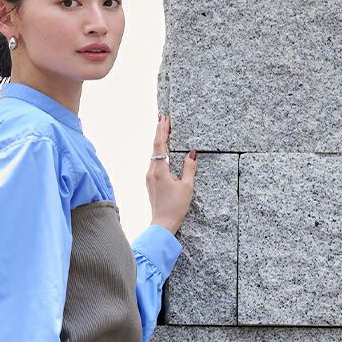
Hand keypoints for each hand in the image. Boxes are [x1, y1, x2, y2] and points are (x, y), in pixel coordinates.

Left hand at [147, 114, 197, 234]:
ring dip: (159, 143)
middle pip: (155, 148)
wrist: (162, 224)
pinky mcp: (151, 183)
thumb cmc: (175, 207)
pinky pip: (155, 163)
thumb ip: (189, 168)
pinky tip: (163, 151)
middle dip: (159, 132)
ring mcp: (149, 178)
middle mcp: (151, 172)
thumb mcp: (187, 186)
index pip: (159, 145)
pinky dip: (159, 153)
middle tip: (163, 118)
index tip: (164, 118)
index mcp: (159, 171)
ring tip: (164, 131)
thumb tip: (192, 153)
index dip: (161, 130)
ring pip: (154, 156)